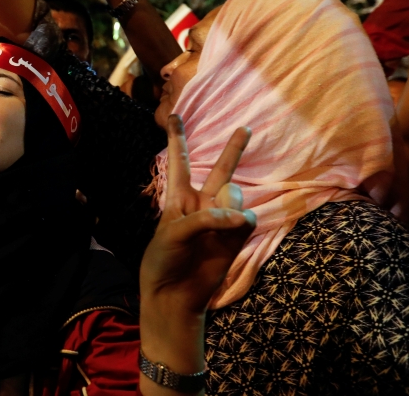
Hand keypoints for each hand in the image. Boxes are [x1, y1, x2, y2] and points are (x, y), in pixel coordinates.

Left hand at [140, 116, 255, 316]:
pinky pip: (245, 220)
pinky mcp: (236, 237)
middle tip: (245, 127)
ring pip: (234, 195)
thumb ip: (207, 219)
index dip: (178, 139)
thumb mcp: (173, 233)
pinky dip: (239, 222)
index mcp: (177, 198)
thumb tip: (242, 216)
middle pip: (219, 170)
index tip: (175, 115)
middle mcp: (201, 204)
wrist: (175, 294)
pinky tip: (234, 228)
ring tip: (216, 224)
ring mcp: (220, 220)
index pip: (178, 162)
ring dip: (228, 205)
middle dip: (233, 150)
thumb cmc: (164, 259)